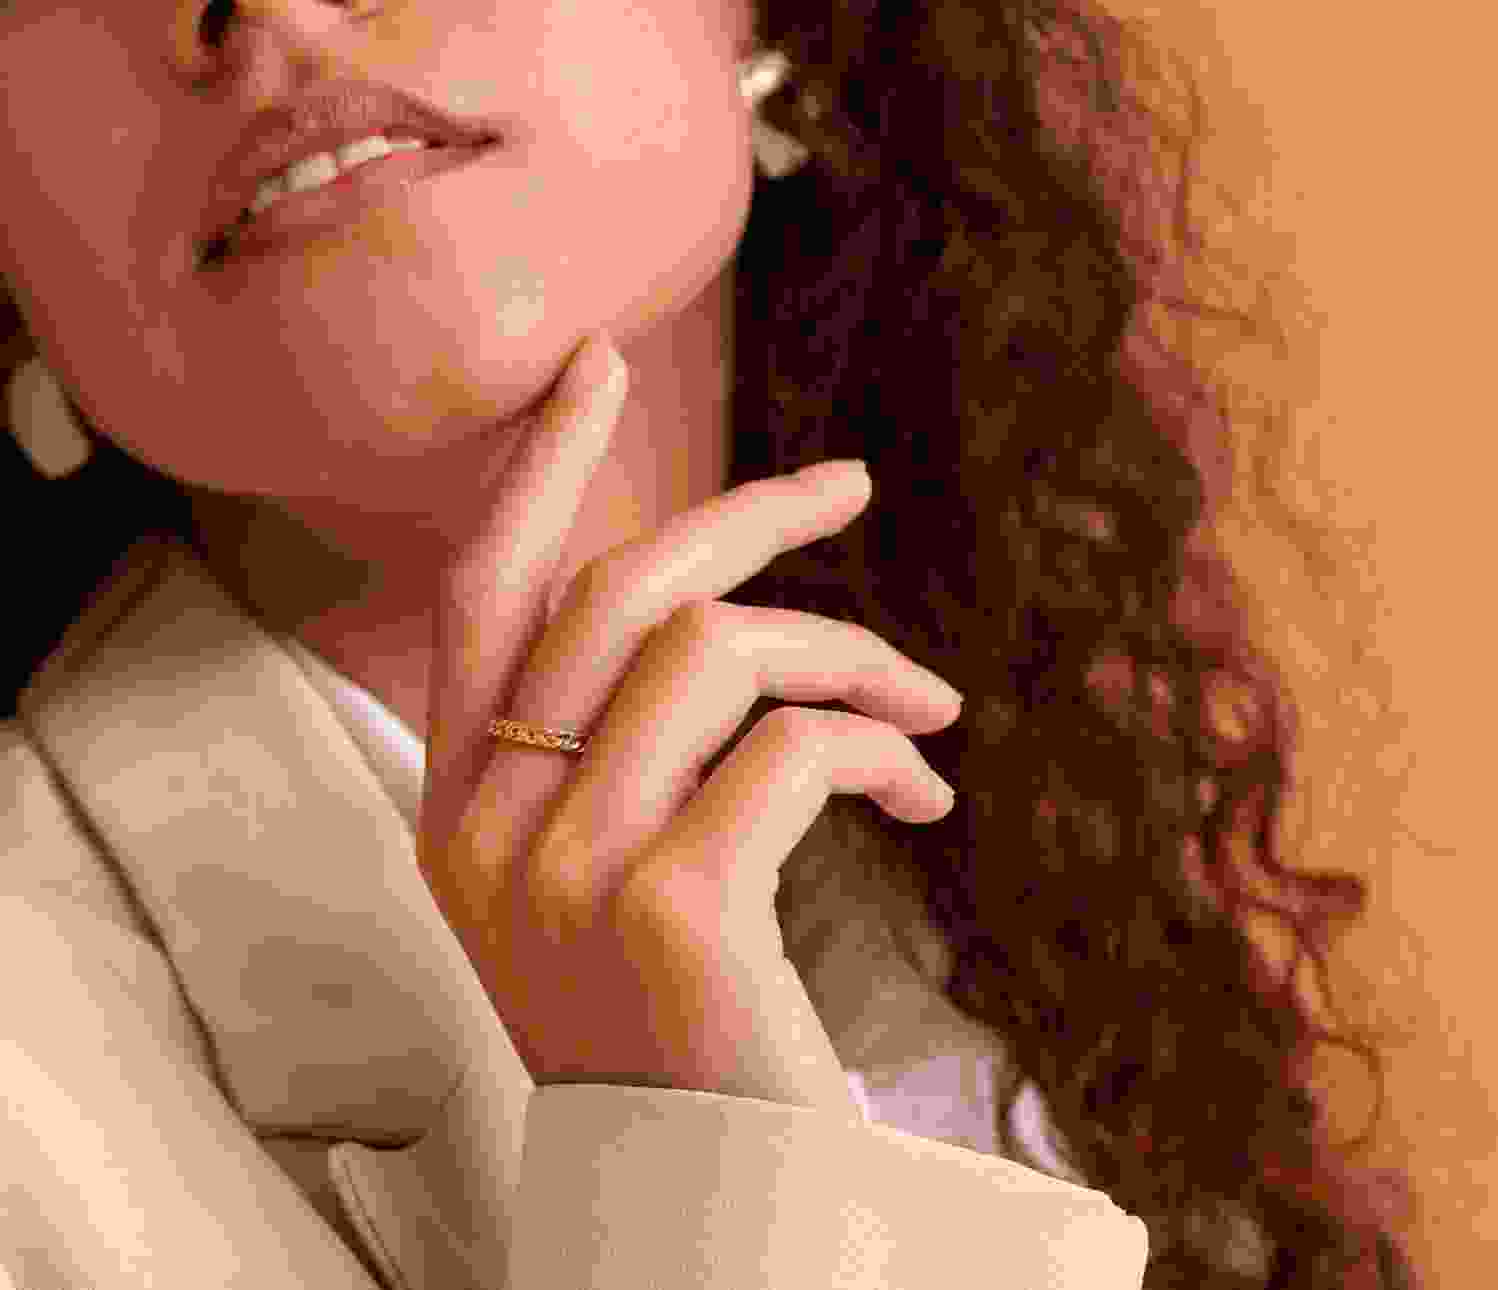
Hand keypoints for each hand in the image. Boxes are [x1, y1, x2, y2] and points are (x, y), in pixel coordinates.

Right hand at [418, 331, 962, 1111]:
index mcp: (457, 809)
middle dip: (748, 516)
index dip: (537, 468)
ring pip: (719, 652)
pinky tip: (920, 792)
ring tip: (925, 698)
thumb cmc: (670, 1028)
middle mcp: (487, 826)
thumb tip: (722, 620)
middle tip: (846, 484)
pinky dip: (879, 744)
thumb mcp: (598, 880)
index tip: (596, 367)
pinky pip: (793, 746)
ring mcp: (567, 865)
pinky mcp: (672, 905)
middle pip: (617, 591)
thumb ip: (614, 754)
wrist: (699, 1200)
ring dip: (848, 653)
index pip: (481, 594)